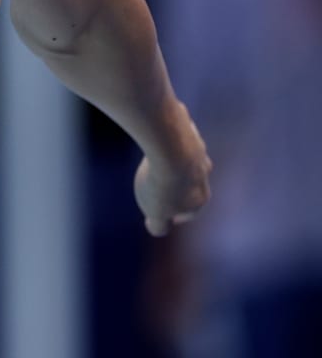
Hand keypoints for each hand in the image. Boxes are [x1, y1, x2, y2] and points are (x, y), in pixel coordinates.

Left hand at [134, 103, 211, 236]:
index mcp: (201, 197)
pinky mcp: (187, 129)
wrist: (170, 144)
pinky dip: (167, 139)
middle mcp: (204, 173)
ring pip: (186, 158)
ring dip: (172, 160)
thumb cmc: (163, 183)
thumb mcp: (157, 213)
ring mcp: (198, 150)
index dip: (174, 213)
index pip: (190, 211)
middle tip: (159, 184)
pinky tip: (154, 137)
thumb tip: (156, 229)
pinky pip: (176, 136)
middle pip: (191, 182)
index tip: (161, 210)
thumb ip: (158, 225)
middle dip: (177, 186)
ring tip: (155, 160)